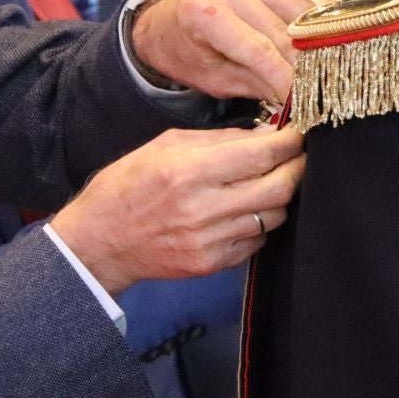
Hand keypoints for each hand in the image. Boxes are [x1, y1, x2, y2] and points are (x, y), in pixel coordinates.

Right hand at [50, 125, 304, 295]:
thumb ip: (218, 139)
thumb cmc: (128, 186)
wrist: (100, 241)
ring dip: (280, 196)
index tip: (298, 133)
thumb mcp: (165, 145)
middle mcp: (203, 208)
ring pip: (273, 216)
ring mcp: (210, 241)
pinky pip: (257, 241)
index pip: (259, 155)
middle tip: (297, 156)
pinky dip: (260, 222)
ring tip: (269, 181)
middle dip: (296, 168)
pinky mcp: (212, 264)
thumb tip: (264, 134)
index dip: (289, 142)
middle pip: (278, 188)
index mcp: (189, 171)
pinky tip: (246, 210)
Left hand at [130, 0, 311, 101]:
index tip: (305, 101)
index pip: (258, 50)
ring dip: (311, 45)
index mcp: (202, 14)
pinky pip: (293, 3)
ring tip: (319, 73)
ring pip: (294, 15)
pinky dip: (306, 27)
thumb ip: (256, 85)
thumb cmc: (185, 55)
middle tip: (318, 91)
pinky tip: (314, 50)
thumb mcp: (214, 80)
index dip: (286, 78)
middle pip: (280, 32)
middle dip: (302, 65)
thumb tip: (297, 100)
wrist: (163, 22)